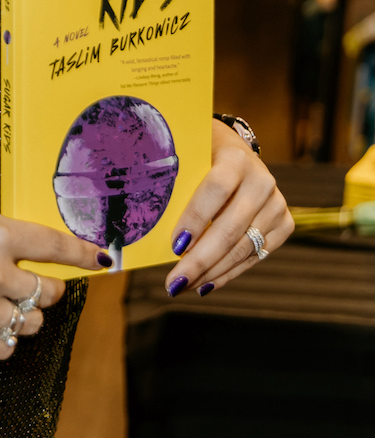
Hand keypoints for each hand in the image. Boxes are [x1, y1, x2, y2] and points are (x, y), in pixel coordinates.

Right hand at [0, 207, 109, 359]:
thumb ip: (2, 239)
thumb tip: (40, 256)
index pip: (55, 247)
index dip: (82, 254)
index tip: (99, 259)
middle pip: (50, 292)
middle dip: (48, 291)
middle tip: (32, 287)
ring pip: (31, 323)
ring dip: (24, 316)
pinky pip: (6, 348)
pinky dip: (3, 339)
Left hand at [164, 121, 292, 298]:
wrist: (238, 151)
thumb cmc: (202, 156)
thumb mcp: (190, 157)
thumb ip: (178, 183)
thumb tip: (154, 224)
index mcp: (236, 157)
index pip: (217, 189)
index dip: (196, 218)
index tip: (174, 245)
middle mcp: (261, 181)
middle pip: (230, 227)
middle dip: (200, 260)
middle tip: (174, 283)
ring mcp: (276, 205)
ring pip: (242, 248)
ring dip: (211, 272)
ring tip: (184, 286)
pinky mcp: (284, 224)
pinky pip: (254, 256)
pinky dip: (228, 273)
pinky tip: (206, 284)